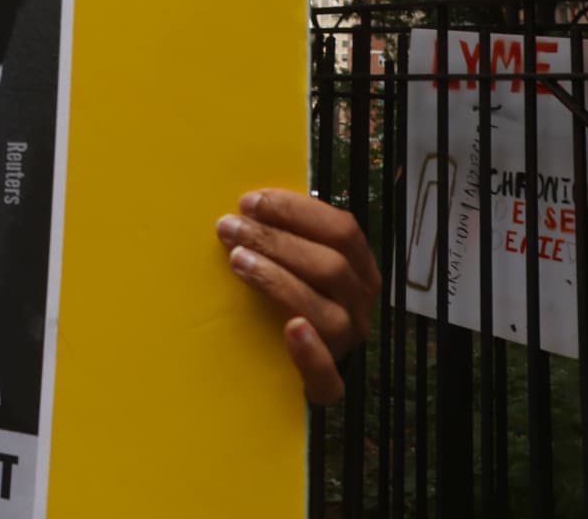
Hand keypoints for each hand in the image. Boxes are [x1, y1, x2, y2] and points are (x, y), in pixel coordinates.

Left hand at [217, 188, 378, 404]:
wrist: (286, 362)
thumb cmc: (285, 292)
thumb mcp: (294, 258)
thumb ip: (285, 233)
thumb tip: (247, 205)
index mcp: (358, 267)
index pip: (342, 230)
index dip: (296, 211)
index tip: (249, 202)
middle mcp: (358, 303)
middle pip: (331, 267)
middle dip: (276, 241)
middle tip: (229, 228)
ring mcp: (346, 343)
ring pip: (327, 314)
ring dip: (281, 282)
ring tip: (238, 261)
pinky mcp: (327, 384)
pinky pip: (328, 378)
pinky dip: (311, 353)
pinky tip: (292, 329)